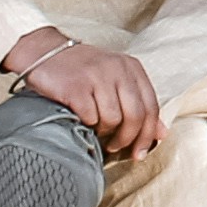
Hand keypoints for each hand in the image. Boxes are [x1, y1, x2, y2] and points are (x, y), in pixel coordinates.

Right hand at [3, 28, 166, 156]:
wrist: (44, 53)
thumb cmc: (83, 72)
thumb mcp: (116, 80)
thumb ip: (139, 103)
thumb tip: (162, 133)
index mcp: (132, 67)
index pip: (151, 107)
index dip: (148, 135)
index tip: (140, 153)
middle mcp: (117, 69)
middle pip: (136, 116)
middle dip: (128, 139)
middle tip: (116, 147)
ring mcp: (97, 76)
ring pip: (113, 119)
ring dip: (105, 132)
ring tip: (96, 129)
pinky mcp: (76, 87)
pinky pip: (91, 118)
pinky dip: (87, 125)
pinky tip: (82, 121)